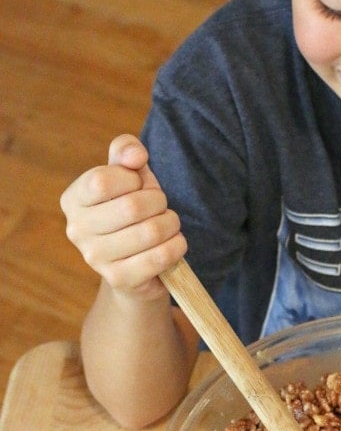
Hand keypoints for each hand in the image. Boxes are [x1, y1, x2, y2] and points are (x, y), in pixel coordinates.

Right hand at [60, 135, 186, 298]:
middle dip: (159, 202)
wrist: (137, 264)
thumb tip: (135, 156)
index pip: (103, 180)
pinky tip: (173, 244)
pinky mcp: (119, 279)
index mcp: (73, 199)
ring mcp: (95, 258)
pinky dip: (176, 246)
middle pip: (132, 207)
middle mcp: (77, 230)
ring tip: (168, 225)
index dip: (132, 179)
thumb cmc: (132, 210)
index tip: (137, 186)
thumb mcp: (129, 174)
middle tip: (160, 207)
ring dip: (171, 224)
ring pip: (151, 232)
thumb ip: (126, 151)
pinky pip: (160, 257)